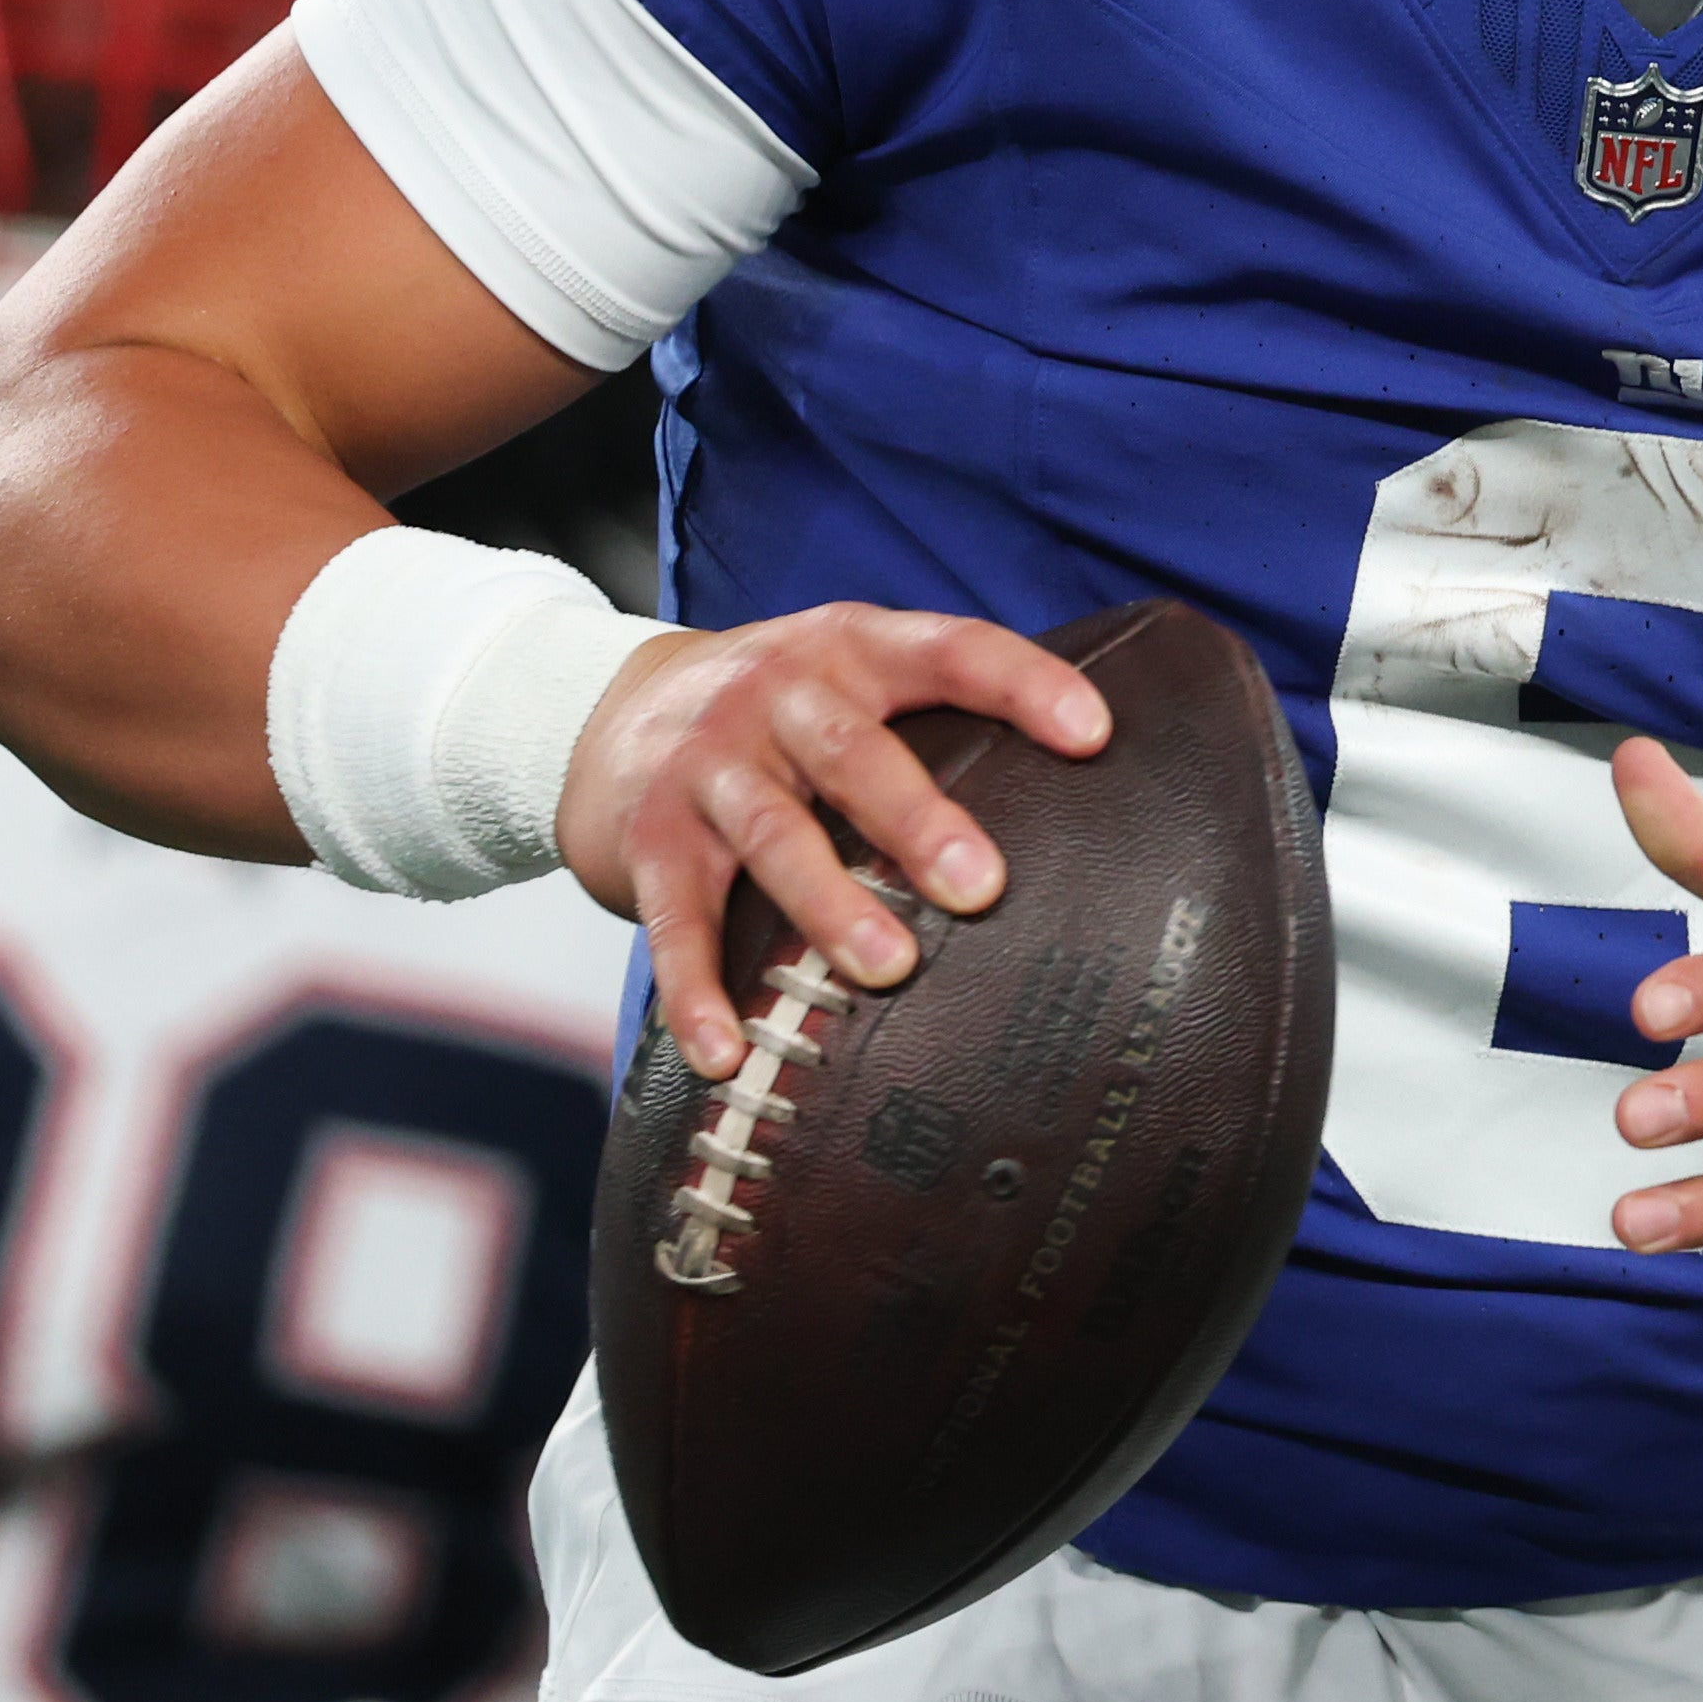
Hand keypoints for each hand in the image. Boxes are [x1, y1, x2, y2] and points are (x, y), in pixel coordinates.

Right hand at [553, 605, 1110, 1076]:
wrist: (608, 712)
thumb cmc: (780, 714)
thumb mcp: (853, 678)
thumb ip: (945, 717)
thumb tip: (1093, 792)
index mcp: (852, 649)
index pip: (951, 650)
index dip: (1023, 683)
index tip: (1094, 734)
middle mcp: (775, 696)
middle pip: (852, 753)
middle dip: (918, 820)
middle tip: (982, 887)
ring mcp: (705, 766)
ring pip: (771, 835)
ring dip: (828, 906)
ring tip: (887, 971)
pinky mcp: (647, 840)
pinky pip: (675, 919)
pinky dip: (697, 988)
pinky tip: (726, 1051)